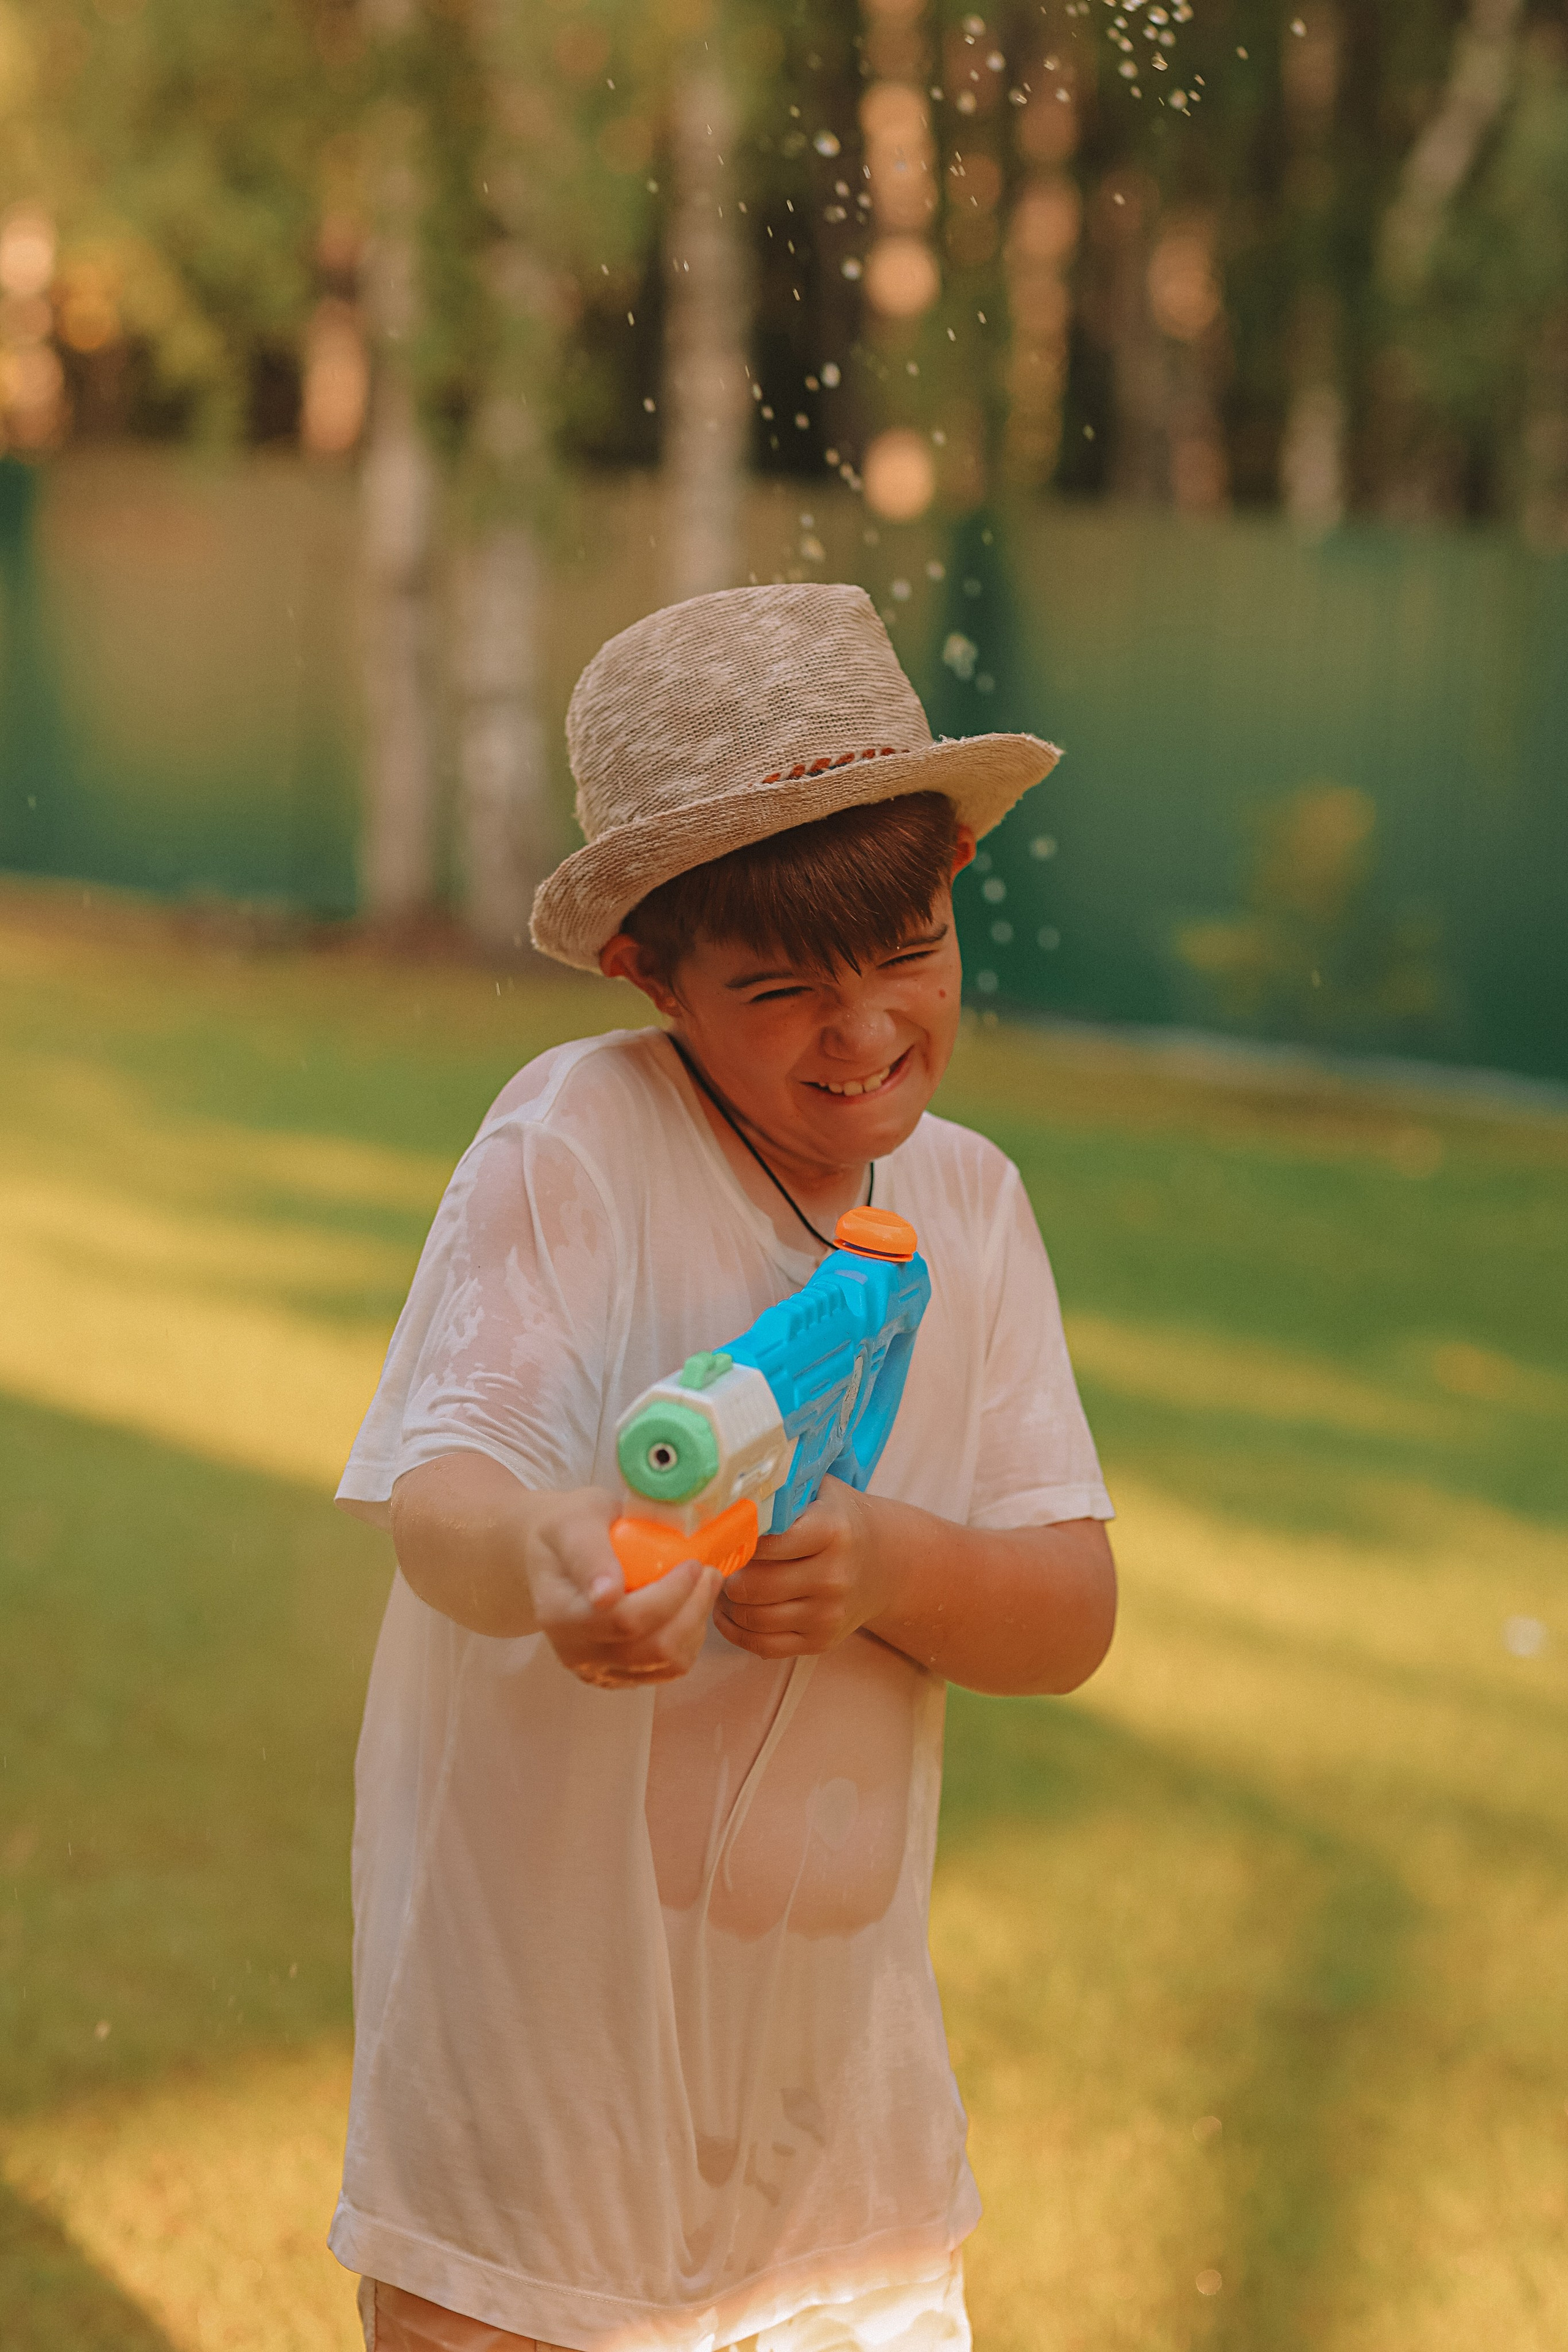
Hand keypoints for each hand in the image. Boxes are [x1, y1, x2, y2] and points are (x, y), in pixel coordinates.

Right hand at [526, 1489, 719, 1689]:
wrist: (553, 1554)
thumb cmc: (568, 1529)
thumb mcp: (574, 1522)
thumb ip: (588, 1554)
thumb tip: (606, 1595)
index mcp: (558, 1612)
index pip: (625, 1620)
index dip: (670, 1595)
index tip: (693, 1562)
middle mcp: (574, 1651)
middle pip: (654, 1648)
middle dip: (693, 1608)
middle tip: (708, 1572)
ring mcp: (596, 1669)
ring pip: (667, 1662)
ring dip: (696, 1623)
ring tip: (704, 1586)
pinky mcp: (617, 1676)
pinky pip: (668, 1669)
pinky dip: (689, 1639)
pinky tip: (688, 1608)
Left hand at [714, 1478, 892, 1659]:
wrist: (886, 1563)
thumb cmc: (839, 1520)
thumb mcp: (820, 1491)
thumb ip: (781, 1488)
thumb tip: (727, 1491)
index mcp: (832, 1532)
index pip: (765, 1543)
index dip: (737, 1540)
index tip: (724, 1535)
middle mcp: (832, 1577)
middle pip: (753, 1585)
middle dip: (726, 1575)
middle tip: (717, 1563)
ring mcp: (827, 1614)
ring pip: (752, 1617)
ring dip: (726, 1603)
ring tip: (721, 1584)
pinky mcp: (820, 1641)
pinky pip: (763, 1646)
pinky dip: (735, 1631)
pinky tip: (728, 1612)